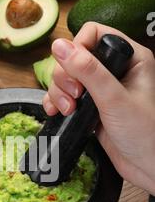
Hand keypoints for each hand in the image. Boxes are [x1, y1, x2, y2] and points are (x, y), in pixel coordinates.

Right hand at [43, 22, 154, 194]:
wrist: (148, 168)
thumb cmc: (144, 134)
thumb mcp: (114, 99)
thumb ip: (88, 71)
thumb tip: (59, 46)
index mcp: (129, 57)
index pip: (93, 34)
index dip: (77, 49)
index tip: (75, 72)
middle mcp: (114, 70)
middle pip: (74, 56)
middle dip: (65, 76)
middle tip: (74, 97)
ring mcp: (100, 89)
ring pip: (65, 77)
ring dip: (59, 92)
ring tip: (68, 110)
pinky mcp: (90, 107)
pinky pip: (64, 95)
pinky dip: (56, 102)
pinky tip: (56, 112)